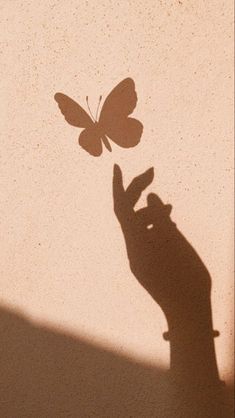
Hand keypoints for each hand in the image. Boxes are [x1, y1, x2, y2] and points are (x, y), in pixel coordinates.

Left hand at [113, 164, 211, 327]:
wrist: (187, 310)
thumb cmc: (183, 280)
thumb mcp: (176, 245)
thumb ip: (162, 219)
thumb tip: (152, 197)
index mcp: (137, 244)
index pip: (122, 208)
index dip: (119, 186)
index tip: (117, 167)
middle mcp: (136, 247)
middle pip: (130, 211)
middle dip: (138, 190)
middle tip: (151, 172)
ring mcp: (142, 253)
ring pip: (142, 222)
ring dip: (153, 210)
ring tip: (170, 208)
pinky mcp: (151, 258)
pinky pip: (150, 233)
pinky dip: (158, 222)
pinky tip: (169, 218)